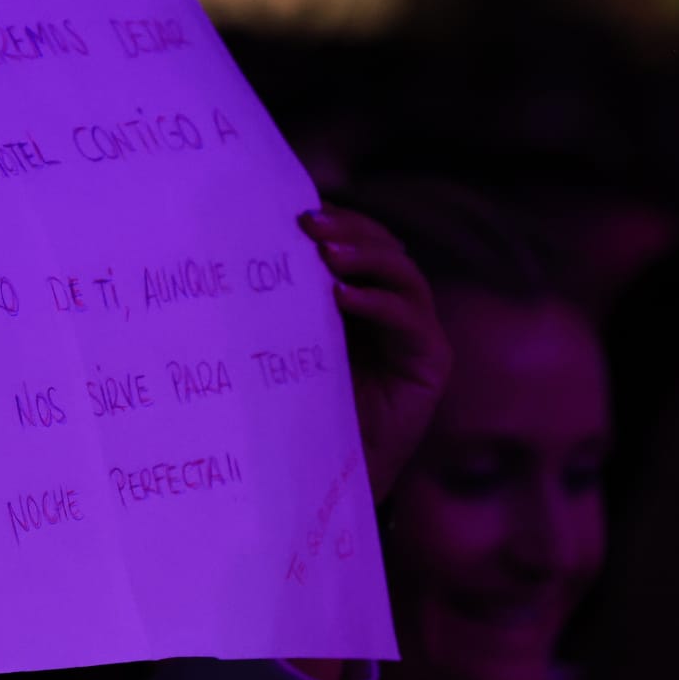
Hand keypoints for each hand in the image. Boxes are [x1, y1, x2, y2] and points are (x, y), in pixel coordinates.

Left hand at [299, 207, 451, 500]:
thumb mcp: (291, 342)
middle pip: (386, 249)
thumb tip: (246, 245)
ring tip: (327, 253)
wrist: (322, 468)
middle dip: (350, 231)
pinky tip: (343, 296)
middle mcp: (396, 309)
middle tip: (309, 224)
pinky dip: (378, 302)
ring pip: (403, 274)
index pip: (361, 243)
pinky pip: (410, 319)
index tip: (296, 211)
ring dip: (366, 257)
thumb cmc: (297, 405)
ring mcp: (418, 333)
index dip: (338, 221)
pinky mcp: (432, 361)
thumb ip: (289, 301)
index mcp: (364, 298)